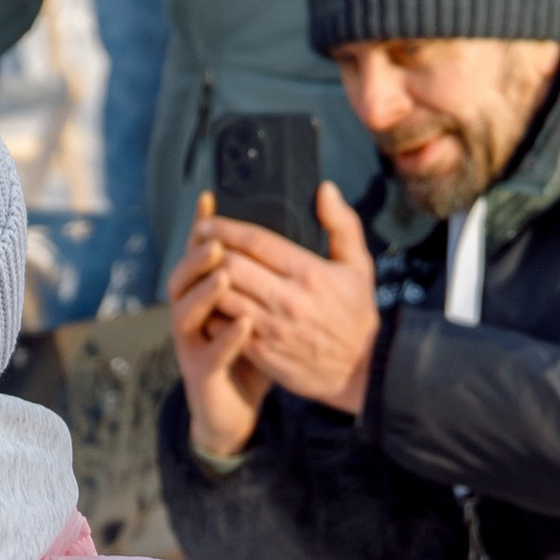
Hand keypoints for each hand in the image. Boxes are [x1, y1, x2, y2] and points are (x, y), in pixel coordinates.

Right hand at [168, 189, 272, 458]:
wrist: (239, 405)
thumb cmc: (257, 350)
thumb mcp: (271, 307)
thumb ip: (279, 269)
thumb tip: (299, 229)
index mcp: (209, 291)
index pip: (201, 251)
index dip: (204, 226)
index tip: (209, 199)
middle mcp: (195, 311)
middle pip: (185, 274)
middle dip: (198, 255)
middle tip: (216, 240)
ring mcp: (194, 341)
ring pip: (186, 308)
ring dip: (204, 291)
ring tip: (223, 275)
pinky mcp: (201, 371)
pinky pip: (209, 351)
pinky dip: (225, 337)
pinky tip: (244, 325)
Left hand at [170, 181, 378, 455]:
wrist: (362, 370)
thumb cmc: (357, 314)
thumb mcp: (359, 266)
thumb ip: (342, 224)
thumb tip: (325, 189)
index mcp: (310, 273)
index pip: (256, 242)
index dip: (225, 229)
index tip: (207, 222)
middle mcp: (288, 300)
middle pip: (232, 266)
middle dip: (208, 251)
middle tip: (197, 243)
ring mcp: (272, 328)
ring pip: (223, 296)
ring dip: (205, 281)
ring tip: (197, 269)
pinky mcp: (262, 352)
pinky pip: (224, 326)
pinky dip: (211, 311)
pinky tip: (207, 302)